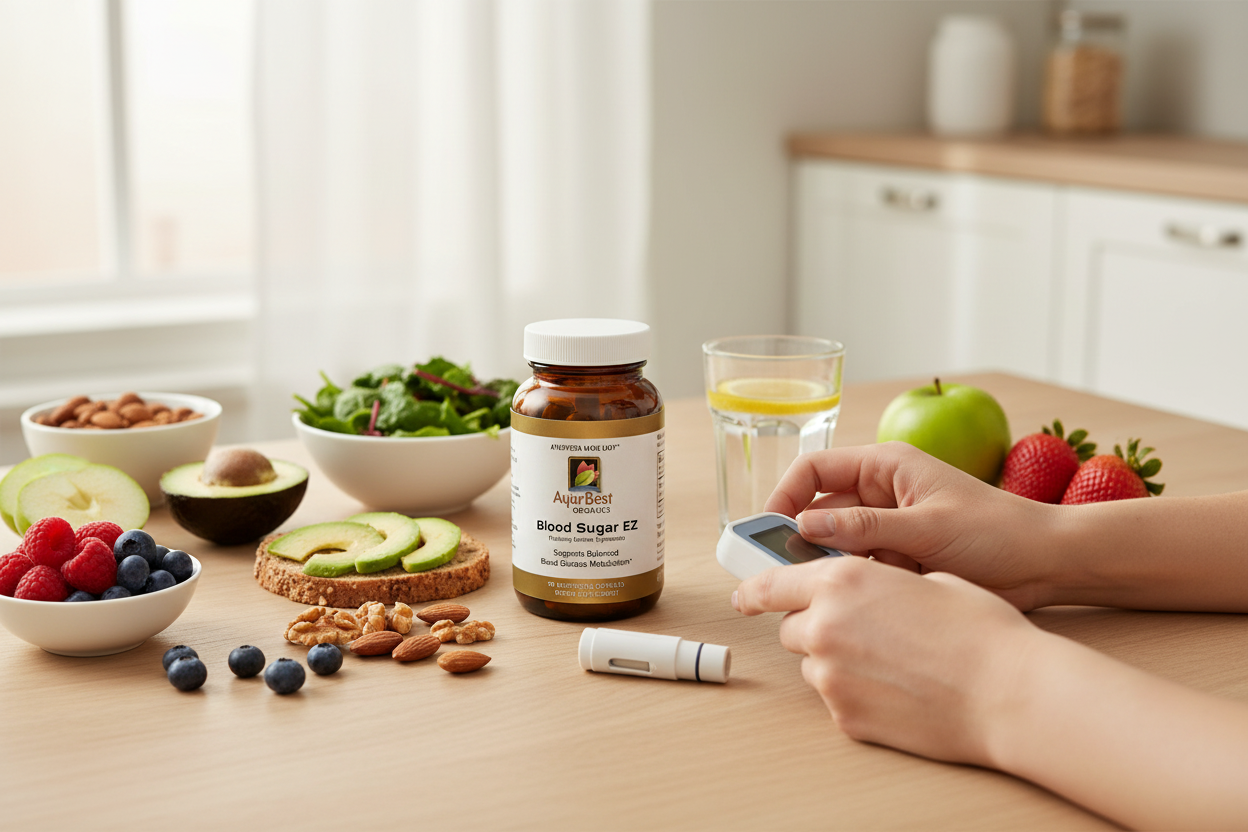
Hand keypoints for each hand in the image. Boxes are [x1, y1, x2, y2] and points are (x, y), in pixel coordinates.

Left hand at [733, 555, 1040, 766]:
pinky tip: (900, 690)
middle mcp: (824, 626)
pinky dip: (858, 694)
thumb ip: (876, 581)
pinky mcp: (845, 717)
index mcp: (841, 581)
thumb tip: (864, 588)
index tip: (744, 596)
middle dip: (817, 626)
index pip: (770, 583)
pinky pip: (838, 699)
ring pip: (815, 665)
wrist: (1009, 693)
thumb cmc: (979, 630)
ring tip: (893, 663)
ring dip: (838, 661)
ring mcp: (831, 677)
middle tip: (864, 631)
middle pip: (793, 628)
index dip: (754, 589)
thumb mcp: (925, 578)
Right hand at [764, 442, 1055, 610]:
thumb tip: (806, 525)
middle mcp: (881, 492)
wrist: (1048, 564)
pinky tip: (867, 597)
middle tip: (784, 570)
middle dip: (803, 538)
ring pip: (838, 543)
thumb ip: (864, 527)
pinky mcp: (900, 556)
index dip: (786, 495)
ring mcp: (890, 526)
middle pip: (820, 508)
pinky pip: (862, 567)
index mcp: (886, 466)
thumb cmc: (998, 532)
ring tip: (830, 587)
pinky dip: (860, 582)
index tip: (769, 530)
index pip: (815, 469)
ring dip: (834, 564)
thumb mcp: (927, 527)